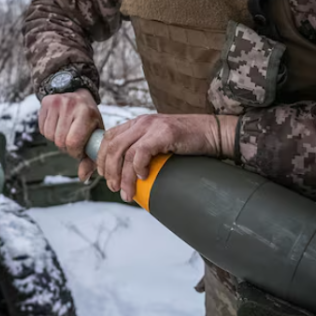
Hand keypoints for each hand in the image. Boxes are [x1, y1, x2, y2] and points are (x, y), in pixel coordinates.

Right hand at [38, 89, 102, 182]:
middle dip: (66, 147)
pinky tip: (58, 125)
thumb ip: (91, 157)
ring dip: (57, 140)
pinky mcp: (45, 102)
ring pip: (49, 136)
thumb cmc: (89, 118)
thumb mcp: (95, 134)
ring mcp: (56, 102)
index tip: (79, 150)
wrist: (76, 92)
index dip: (75, 152)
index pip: (73, 142)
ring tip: (66, 132)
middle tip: (72, 141)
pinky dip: (49, 132)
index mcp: (86, 113)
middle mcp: (70, 105)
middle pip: (60, 141)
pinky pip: (42, 129)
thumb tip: (83, 178)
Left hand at [97, 113, 237, 202]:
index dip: (101, 157)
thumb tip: (132, 177)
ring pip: (125, 152)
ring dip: (123, 176)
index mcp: (137, 124)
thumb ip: (145, 151)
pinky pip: (142, 151)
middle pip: (113, 146)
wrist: (214, 133)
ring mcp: (152, 126)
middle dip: (109, 170)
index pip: (109, 138)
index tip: (102, 175)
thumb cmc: (189, 142)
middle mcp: (141, 122)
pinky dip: (138, 167)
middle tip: (113, 187)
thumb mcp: (160, 143)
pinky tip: (143, 177)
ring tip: (125, 192)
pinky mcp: (164, 133)